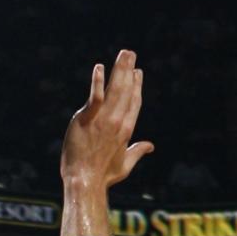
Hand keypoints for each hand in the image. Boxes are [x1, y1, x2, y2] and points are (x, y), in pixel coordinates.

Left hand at [61, 50, 153, 188]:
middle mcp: (118, 121)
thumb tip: (151, 146)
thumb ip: (138, 152)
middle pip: (126, 91)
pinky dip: (97, 82)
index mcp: (127, 130)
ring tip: (124, 54)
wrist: (85, 181)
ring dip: (119, 70)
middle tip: (131, 54)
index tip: (138, 73)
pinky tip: (100, 68)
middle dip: (129, 71)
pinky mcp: (87, 119)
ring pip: (114, 89)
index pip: (134, 103)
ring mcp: (103, 119)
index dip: (136, 86)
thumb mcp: (125, 164)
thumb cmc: (103, 176)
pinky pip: (94, 97)